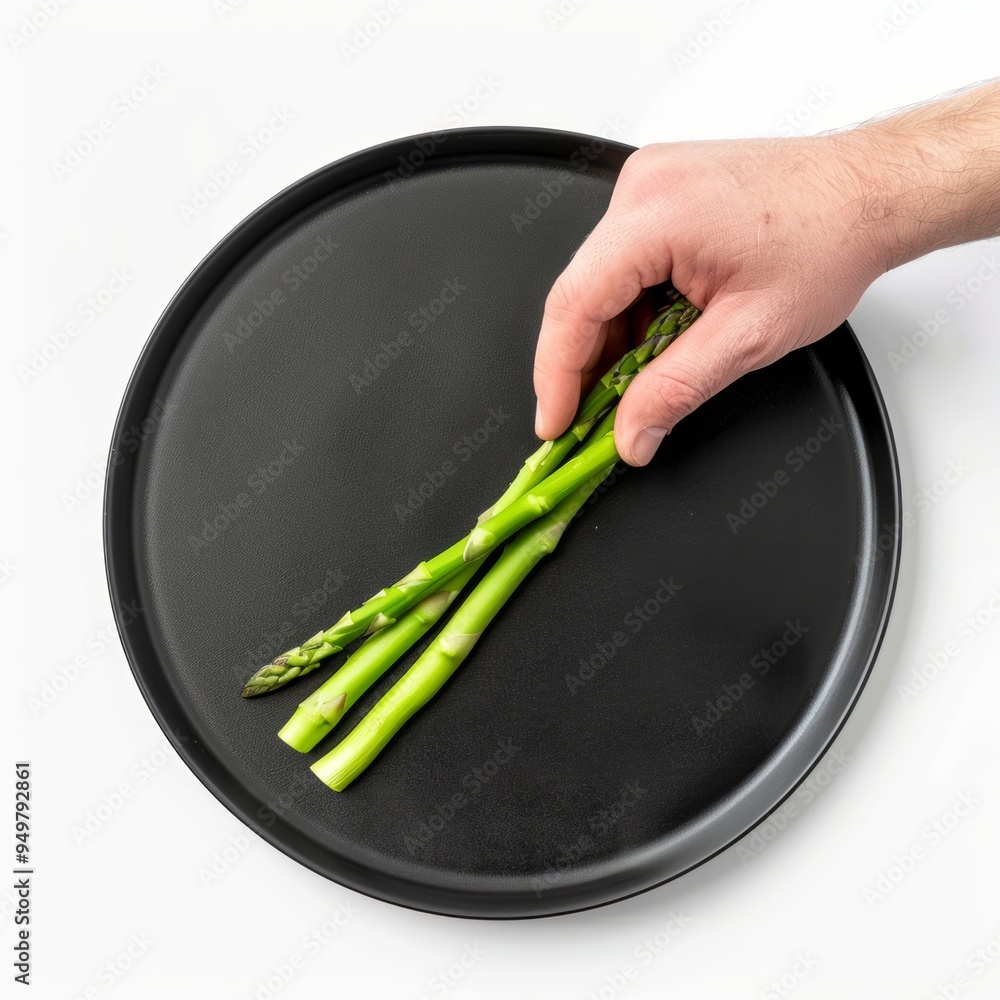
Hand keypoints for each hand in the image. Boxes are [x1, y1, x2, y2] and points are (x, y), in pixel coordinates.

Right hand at [532, 133, 887, 464]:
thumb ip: (677, 390)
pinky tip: (650, 346)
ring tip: (634, 387)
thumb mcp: (748, 335)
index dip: (556, 374)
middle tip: (591, 419)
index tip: (554, 421)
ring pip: (601, 282)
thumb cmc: (828, 240)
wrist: (868, 191)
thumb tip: (631, 433)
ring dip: (611, 340)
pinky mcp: (660, 194)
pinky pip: (623, 262)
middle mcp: (641, 188)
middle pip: (581, 293)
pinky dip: (631, 310)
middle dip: (584, 364)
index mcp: (655, 213)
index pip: (574, 304)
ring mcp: (648, 186)